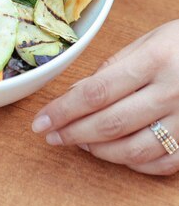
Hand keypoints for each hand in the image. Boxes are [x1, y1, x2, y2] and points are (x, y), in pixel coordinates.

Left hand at [32, 20, 178, 175]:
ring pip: (133, 149)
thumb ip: (111, 67)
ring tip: (78, 141)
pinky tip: (114, 152)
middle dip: (72, 133)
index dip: (64, 110)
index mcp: (153, 60)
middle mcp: (171, 91)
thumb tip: (76, 92)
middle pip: (110, 123)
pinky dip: (132, 163)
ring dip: (98, 150)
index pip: (96, 92)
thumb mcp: (146, 41)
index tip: (41, 120)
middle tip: (50, 135)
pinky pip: (161, 163)